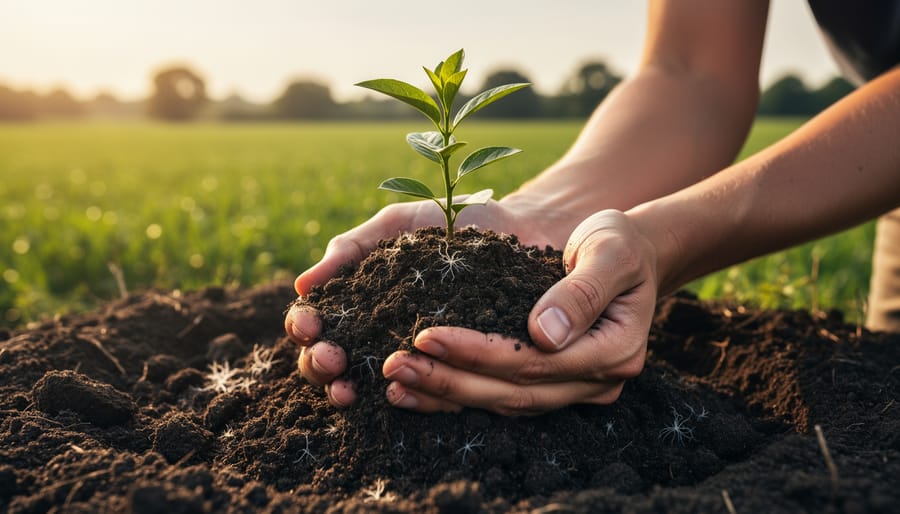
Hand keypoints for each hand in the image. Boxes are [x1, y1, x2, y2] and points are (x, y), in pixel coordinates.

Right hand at [284, 196, 575, 407]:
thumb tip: (302, 286)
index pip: (317, 324)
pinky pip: (423, 391)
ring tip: (348, 390)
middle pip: (330, 363)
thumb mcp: (395, 225)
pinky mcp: (449, 369)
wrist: (518, 227)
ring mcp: (411, 355)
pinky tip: (395, 395)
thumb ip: (351, 249)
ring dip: (346, 390)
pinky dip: (404, 397)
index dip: (305, 328)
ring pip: (366, 383)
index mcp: (358, 301)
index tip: (309, 325)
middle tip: (331, 358)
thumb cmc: (450, 221)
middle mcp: (377, 333)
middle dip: (319, 364)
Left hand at [381, 210, 657, 414]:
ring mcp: (574, 389)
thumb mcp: (611, 251)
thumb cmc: (619, 243)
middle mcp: (595, 382)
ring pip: (504, 404)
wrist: (631, 254)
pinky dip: (459, 395)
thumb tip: (544, 334)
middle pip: (513, 392)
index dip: (477, 353)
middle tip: (394, 366)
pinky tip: (417, 391)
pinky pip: (502, 397)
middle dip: (450, 380)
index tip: (425, 335)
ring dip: (447, 395)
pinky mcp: (551, 385)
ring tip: (395, 383)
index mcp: (613, 351)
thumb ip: (583, 290)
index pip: (534, 362)